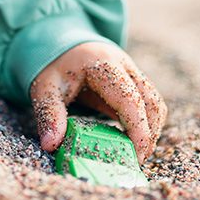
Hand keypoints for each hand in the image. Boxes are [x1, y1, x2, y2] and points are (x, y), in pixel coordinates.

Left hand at [30, 42, 166, 163]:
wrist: (59, 41)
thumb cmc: (54, 66)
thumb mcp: (44, 88)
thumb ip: (48, 114)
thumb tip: (51, 145)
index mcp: (103, 65)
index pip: (131, 99)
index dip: (138, 129)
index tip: (136, 155)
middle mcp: (124, 65)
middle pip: (152, 101)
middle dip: (150, 133)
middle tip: (136, 159)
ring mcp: (132, 70)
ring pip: (155, 102)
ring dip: (152, 128)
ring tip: (135, 152)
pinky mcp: (133, 79)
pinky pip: (149, 101)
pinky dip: (146, 121)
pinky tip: (131, 138)